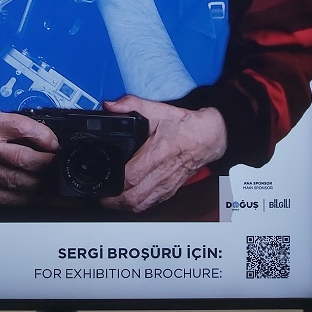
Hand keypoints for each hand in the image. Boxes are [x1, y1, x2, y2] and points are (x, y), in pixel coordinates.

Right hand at [0, 111, 58, 204]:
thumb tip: (44, 138)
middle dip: (44, 163)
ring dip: (38, 183)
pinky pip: (6, 198)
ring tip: (46, 180)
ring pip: (17, 181)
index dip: (43, 136)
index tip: (54, 144)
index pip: (20, 127)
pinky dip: (23, 198)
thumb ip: (13, 127)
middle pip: (22, 158)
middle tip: (53, 163)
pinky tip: (31, 194)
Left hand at [100, 95, 226, 212]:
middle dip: (116, 201)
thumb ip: (131, 105)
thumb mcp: (157, 109)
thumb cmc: (184, 125)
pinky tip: (129, 200)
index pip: (133, 175)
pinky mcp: (171, 190)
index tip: (104, 181)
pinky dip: (138, 206)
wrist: (209, 137)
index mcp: (159, 152)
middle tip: (102, 197)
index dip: (116, 181)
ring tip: (112, 201)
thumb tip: (111, 106)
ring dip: (125, 207)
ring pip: (143, 205)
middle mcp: (163, 172)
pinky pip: (152, 204)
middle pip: (135, 197)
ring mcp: (167, 184)